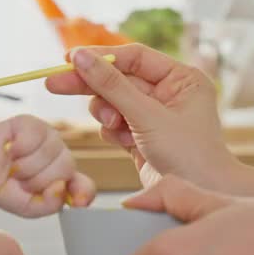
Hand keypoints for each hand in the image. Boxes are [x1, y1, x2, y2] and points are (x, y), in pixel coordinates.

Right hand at [0, 114, 95, 217]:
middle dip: (38, 181)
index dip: (83, 193)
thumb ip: (48, 205)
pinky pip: (33, 138)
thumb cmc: (6, 187)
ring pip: (48, 153)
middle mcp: (61, 158)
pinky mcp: (34, 124)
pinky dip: (18, 149)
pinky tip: (11, 151)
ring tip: (14, 168)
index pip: (85, 187)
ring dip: (24, 167)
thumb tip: (60, 188)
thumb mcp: (27, 208)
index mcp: (64, 180)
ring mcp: (50, 139)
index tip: (77, 201)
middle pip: (65, 168)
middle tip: (22, 182)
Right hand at [44, 44, 236, 188]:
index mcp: (181, 78)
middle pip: (117, 79)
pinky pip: (114, 125)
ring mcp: (153, 116)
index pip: (134, 57)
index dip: (100, 57)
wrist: (199, 197)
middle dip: (90, 84)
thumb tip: (80, 56)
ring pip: (111, 103)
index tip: (69, 60)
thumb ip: (111, 85)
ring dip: (107, 114)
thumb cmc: (189, 155)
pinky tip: (125, 143)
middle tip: (54, 84)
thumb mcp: (147, 116)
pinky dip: (113, 132)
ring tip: (116, 127)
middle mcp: (169, 93)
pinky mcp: (140, 137)